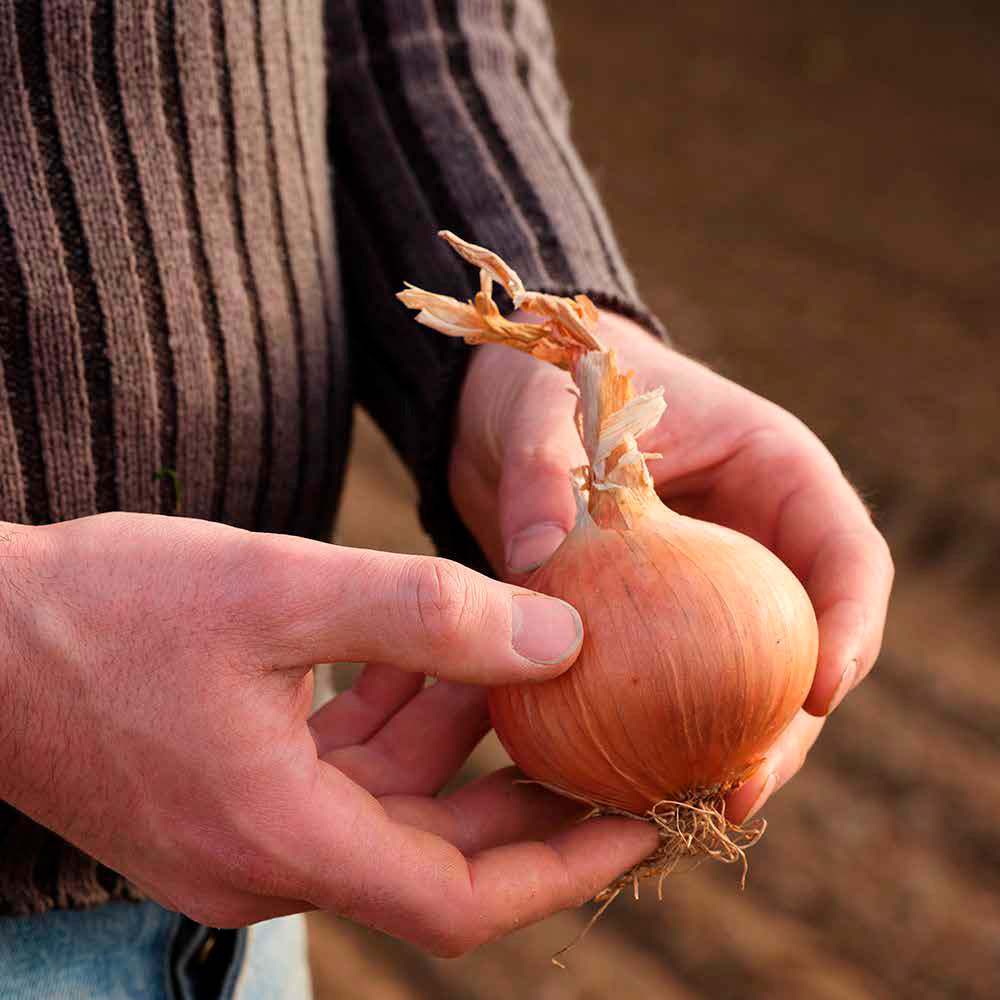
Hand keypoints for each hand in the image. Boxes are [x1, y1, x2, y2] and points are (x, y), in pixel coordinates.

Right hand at [0, 513, 657, 953]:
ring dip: (458, 733)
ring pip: (391, 798)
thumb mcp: (281, 591)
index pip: (463, 898)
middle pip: (438, 850)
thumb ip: (427, 616)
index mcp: (281, 835)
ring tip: (521, 658)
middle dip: (528, 795)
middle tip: (607, 735)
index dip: (567, 862)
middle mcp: (265, 859)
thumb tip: (558, 643)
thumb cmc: (106, 608)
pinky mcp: (225, 793)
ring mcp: (240, 833)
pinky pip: (341, 770)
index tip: (645, 819)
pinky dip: (395, 715)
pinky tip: (426, 653)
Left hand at [450, 311, 893, 820]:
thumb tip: (535, 557)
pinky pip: (670, 689)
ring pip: (743, 682)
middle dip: (789, 725)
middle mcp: (754, 540)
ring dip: (727, 749)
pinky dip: (656, 734)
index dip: (851, 626)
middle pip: (804, 642)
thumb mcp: (543, 415)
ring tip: (687, 806)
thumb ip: (544, 477)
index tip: (819, 691)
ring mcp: (708, 590)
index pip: (846, 555)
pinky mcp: (654, 626)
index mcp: (770, 473)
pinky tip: (621, 782)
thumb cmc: (545, 385)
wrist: (500, 412)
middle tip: (744, 787)